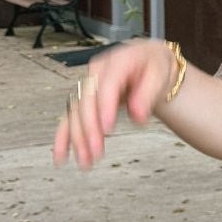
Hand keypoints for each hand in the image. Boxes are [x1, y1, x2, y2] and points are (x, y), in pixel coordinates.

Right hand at [54, 40, 177, 169]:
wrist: (148, 60)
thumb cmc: (154, 66)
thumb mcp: (159, 75)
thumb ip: (147, 95)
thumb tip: (137, 116)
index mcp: (117, 62)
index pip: (106, 87)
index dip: (104, 108)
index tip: (107, 129)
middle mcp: (98, 73)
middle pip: (87, 102)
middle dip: (89, 129)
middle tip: (96, 152)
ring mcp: (89, 86)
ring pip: (76, 113)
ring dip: (78, 138)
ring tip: (86, 161)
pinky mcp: (85, 99)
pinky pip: (70, 117)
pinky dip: (64, 136)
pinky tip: (61, 156)